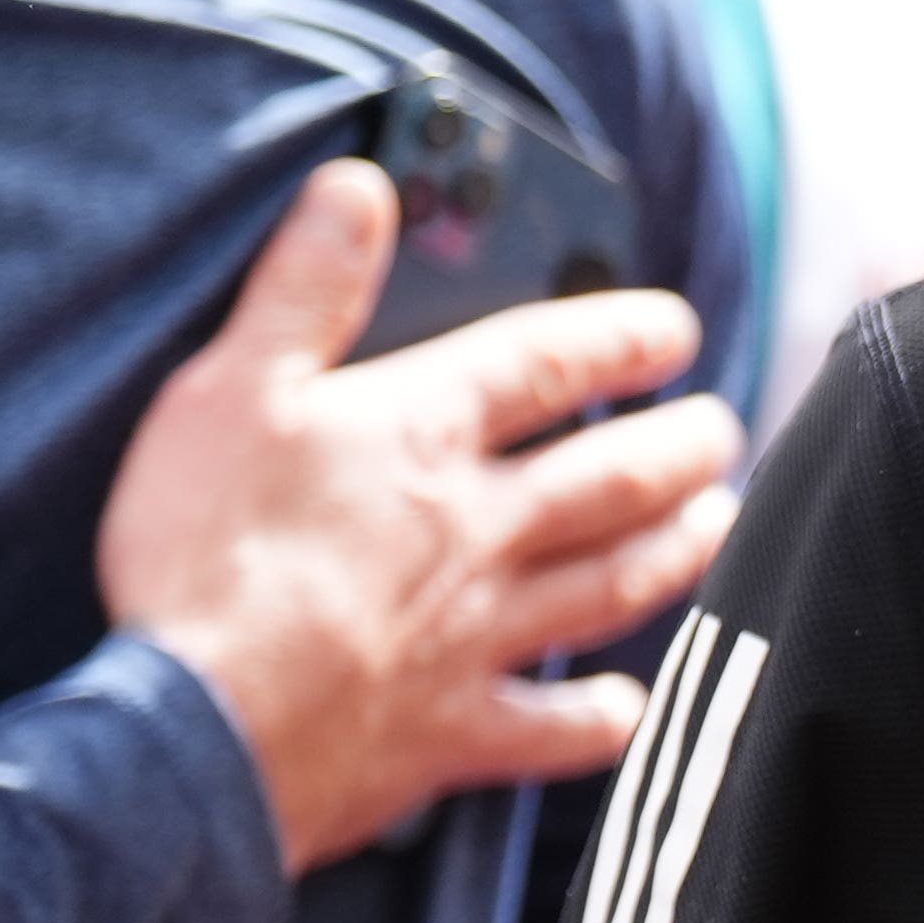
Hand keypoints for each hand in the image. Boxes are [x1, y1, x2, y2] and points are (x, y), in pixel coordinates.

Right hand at [101, 160, 744, 872]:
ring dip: (673, 552)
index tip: (675, 327)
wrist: (200, 723)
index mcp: (423, 438)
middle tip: (723, 431)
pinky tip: (630, 706)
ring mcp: (477, 636)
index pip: (546, 364)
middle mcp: (476, 531)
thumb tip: (359, 189)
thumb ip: (303, 290)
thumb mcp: (230, 389)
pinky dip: (602, 719)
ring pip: (609, 585)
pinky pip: (555, 730)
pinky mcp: (455, 732)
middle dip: (680, 449)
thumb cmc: (202, 552)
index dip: (618, 336)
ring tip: (718, 523)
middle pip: (610, 479)